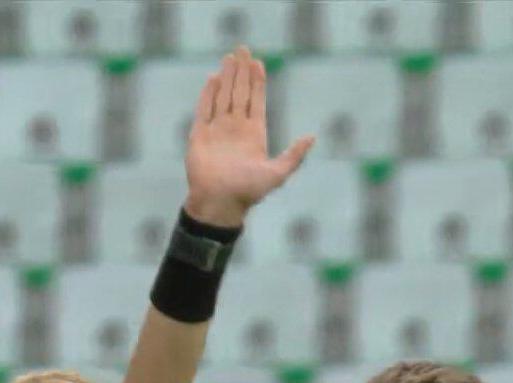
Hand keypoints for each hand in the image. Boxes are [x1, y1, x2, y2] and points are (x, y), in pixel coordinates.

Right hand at [183, 45, 315, 228]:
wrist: (219, 204)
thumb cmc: (249, 192)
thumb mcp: (278, 173)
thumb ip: (295, 155)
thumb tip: (312, 137)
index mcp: (255, 134)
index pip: (257, 100)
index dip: (258, 81)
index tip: (258, 62)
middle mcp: (236, 129)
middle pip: (240, 93)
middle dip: (242, 72)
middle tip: (243, 49)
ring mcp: (217, 131)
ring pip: (223, 97)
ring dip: (227, 77)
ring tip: (229, 57)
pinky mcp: (199, 136)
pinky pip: (204, 110)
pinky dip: (208, 94)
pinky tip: (212, 78)